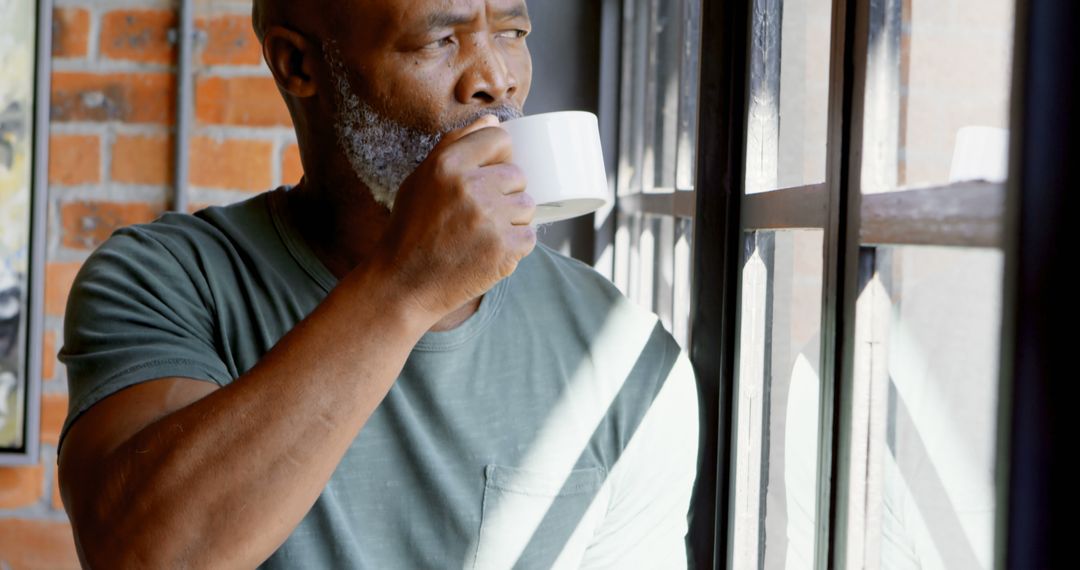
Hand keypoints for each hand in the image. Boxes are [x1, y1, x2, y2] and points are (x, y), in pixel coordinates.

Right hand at [374, 115, 536, 321]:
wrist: (404, 284)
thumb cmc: (411, 230)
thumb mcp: (421, 179)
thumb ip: (455, 144)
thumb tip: (493, 120)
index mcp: (448, 165)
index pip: (500, 139)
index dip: (498, 156)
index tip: (487, 174)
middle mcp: (470, 188)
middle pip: (518, 175)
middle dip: (504, 192)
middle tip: (479, 214)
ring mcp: (490, 220)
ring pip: (527, 206)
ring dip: (512, 220)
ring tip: (483, 234)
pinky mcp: (505, 250)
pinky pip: (530, 236)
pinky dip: (514, 246)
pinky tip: (488, 251)